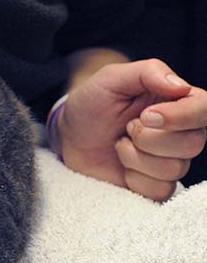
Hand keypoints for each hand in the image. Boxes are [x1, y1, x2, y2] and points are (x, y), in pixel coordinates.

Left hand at [58, 59, 206, 200]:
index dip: (182, 116)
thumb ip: (147, 72)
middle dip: (148, 138)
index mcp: (175, 101)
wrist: (70, 137)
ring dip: (135, 156)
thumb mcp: (110, 79)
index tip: (147, 116)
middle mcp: (181, 131)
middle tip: (125, 128)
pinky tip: (122, 165)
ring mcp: (171, 160)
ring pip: (175, 168)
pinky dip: (133, 178)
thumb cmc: (91, 104)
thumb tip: (181, 86)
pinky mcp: (157, 184)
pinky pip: (160, 190)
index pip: (204, 108)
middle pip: (194, 142)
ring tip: (120, 143)